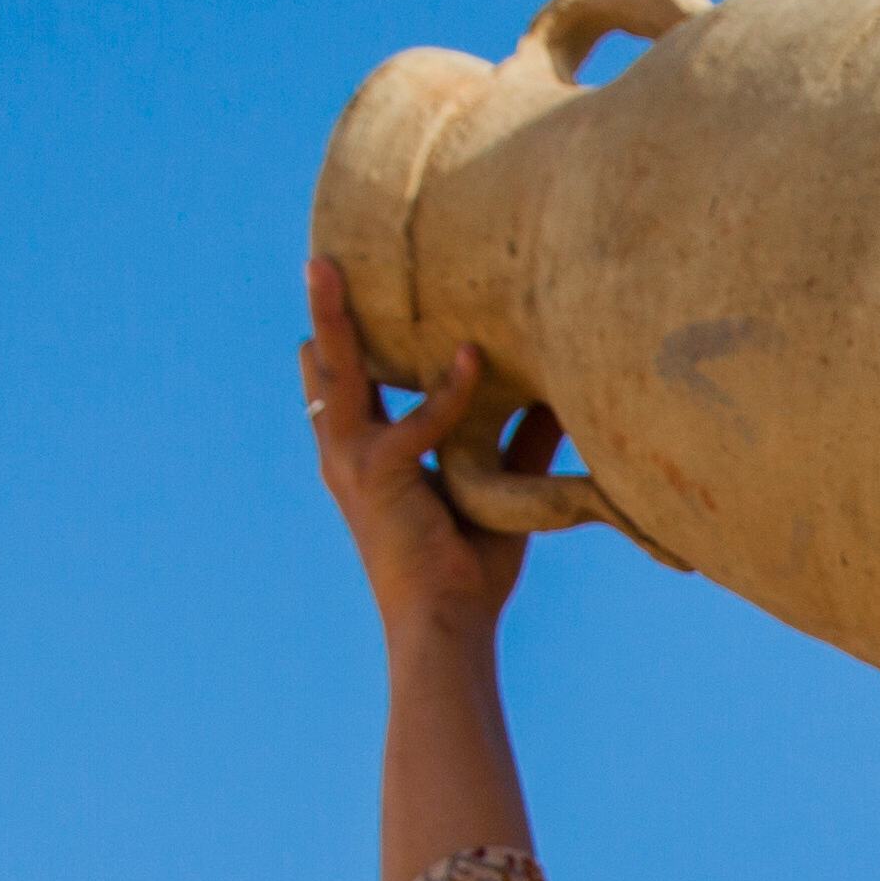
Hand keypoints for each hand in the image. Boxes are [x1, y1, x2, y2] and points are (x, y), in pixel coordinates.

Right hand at [303, 258, 564, 652]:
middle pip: (325, 365)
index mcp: (364, 455)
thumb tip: (556, 395)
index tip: (356, 285)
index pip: (346, 383)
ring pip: (337, 371)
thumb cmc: (467, 567)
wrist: (446, 623)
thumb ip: (518, 439)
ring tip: (327, 265)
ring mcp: (354, 461)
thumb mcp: (496, 490)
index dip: (347, 336)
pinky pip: (420, 419)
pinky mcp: (380, 475)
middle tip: (323, 256)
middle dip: (323, 310)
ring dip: (334, 316)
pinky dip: (450, 391)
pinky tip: (471, 357)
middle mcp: (347, 452)